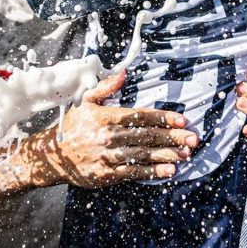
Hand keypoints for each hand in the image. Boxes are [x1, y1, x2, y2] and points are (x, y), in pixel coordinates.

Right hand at [34, 72, 199, 187]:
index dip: (163, 117)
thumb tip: (124, 73)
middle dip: (172, 137)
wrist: (53, 156)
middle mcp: (110, 136)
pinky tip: (168, 171)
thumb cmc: (73, 125)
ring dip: (166, 155)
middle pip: (147, 135)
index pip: (141, 116)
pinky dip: (152, 172)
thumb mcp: (87, 101)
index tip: (181, 120)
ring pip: (143, 154)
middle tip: (193, 139)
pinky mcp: (107, 174)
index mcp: (107, 116)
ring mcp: (109, 156)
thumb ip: (107, 87)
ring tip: (185, 155)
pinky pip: (133, 172)